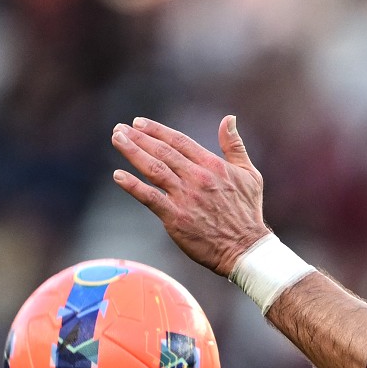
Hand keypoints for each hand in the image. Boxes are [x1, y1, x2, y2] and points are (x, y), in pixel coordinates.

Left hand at [112, 115, 269, 276]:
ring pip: (153, 169)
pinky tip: (118, 176)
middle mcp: (198, 178)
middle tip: (119, 129)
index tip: (139, 123)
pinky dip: (133, 186)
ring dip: (132, 152)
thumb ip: (235, 146)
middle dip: (138, 138)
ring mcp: (185, 197)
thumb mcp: (250, 174)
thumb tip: (229, 119)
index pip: (179, 141)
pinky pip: (149, 198)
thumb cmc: (247, 212)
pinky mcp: (176, 217)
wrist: (245, 249)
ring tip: (117, 140)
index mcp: (213, 166)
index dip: (157, 130)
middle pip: (162, 152)